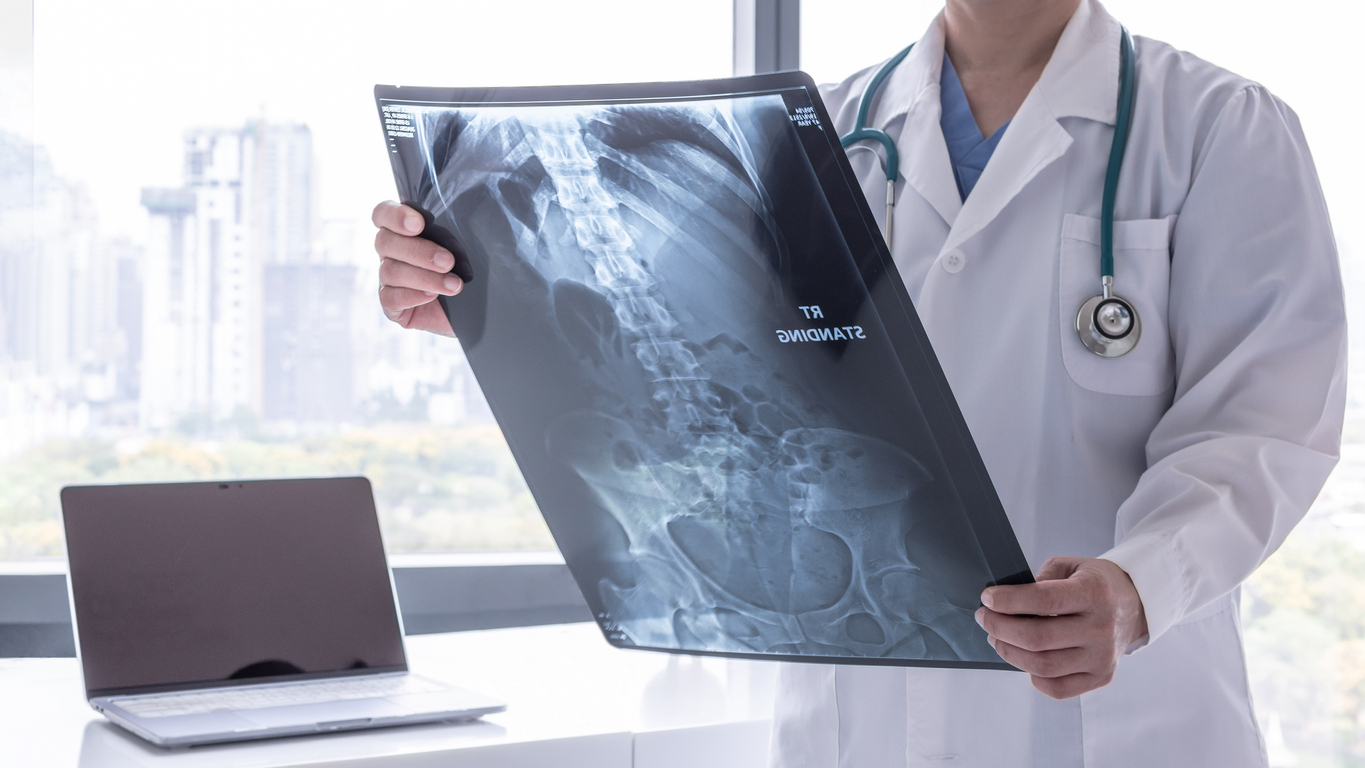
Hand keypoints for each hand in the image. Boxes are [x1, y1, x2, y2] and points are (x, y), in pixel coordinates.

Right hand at [372, 200, 459, 336]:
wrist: (472, 311)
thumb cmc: (465, 272)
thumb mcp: (464, 247)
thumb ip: (455, 230)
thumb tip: (466, 217)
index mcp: (402, 230)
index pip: (383, 213)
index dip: (395, 215)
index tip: (419, 224)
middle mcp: (390, 252)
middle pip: (385, 242)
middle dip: (419, 251)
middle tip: (448, 261)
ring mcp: (387, 279)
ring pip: (391, 271)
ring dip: (425, 277)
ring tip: (454, 284)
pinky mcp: (390, 304)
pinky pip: (390, 298)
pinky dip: (413, 295)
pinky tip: (433, 296)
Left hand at [975, 556, 1147, 699]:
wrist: (1132, 605)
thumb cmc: (1095, 584)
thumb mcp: (1070, 566)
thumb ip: (1040, 578)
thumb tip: (1006, 601)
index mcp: (1094, 593)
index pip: (1043, 600)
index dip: (1008, 601)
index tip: (987, 598)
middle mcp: (1101, 628)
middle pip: (1038, 638)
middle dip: (1000, 628)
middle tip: (985, 617)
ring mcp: (1102, 657)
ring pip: (1043, 666)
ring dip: (1009, 652)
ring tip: (996, 638)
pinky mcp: (1101, 677)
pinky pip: (1057, 688)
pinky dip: (1032, 675)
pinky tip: (1023, 658)